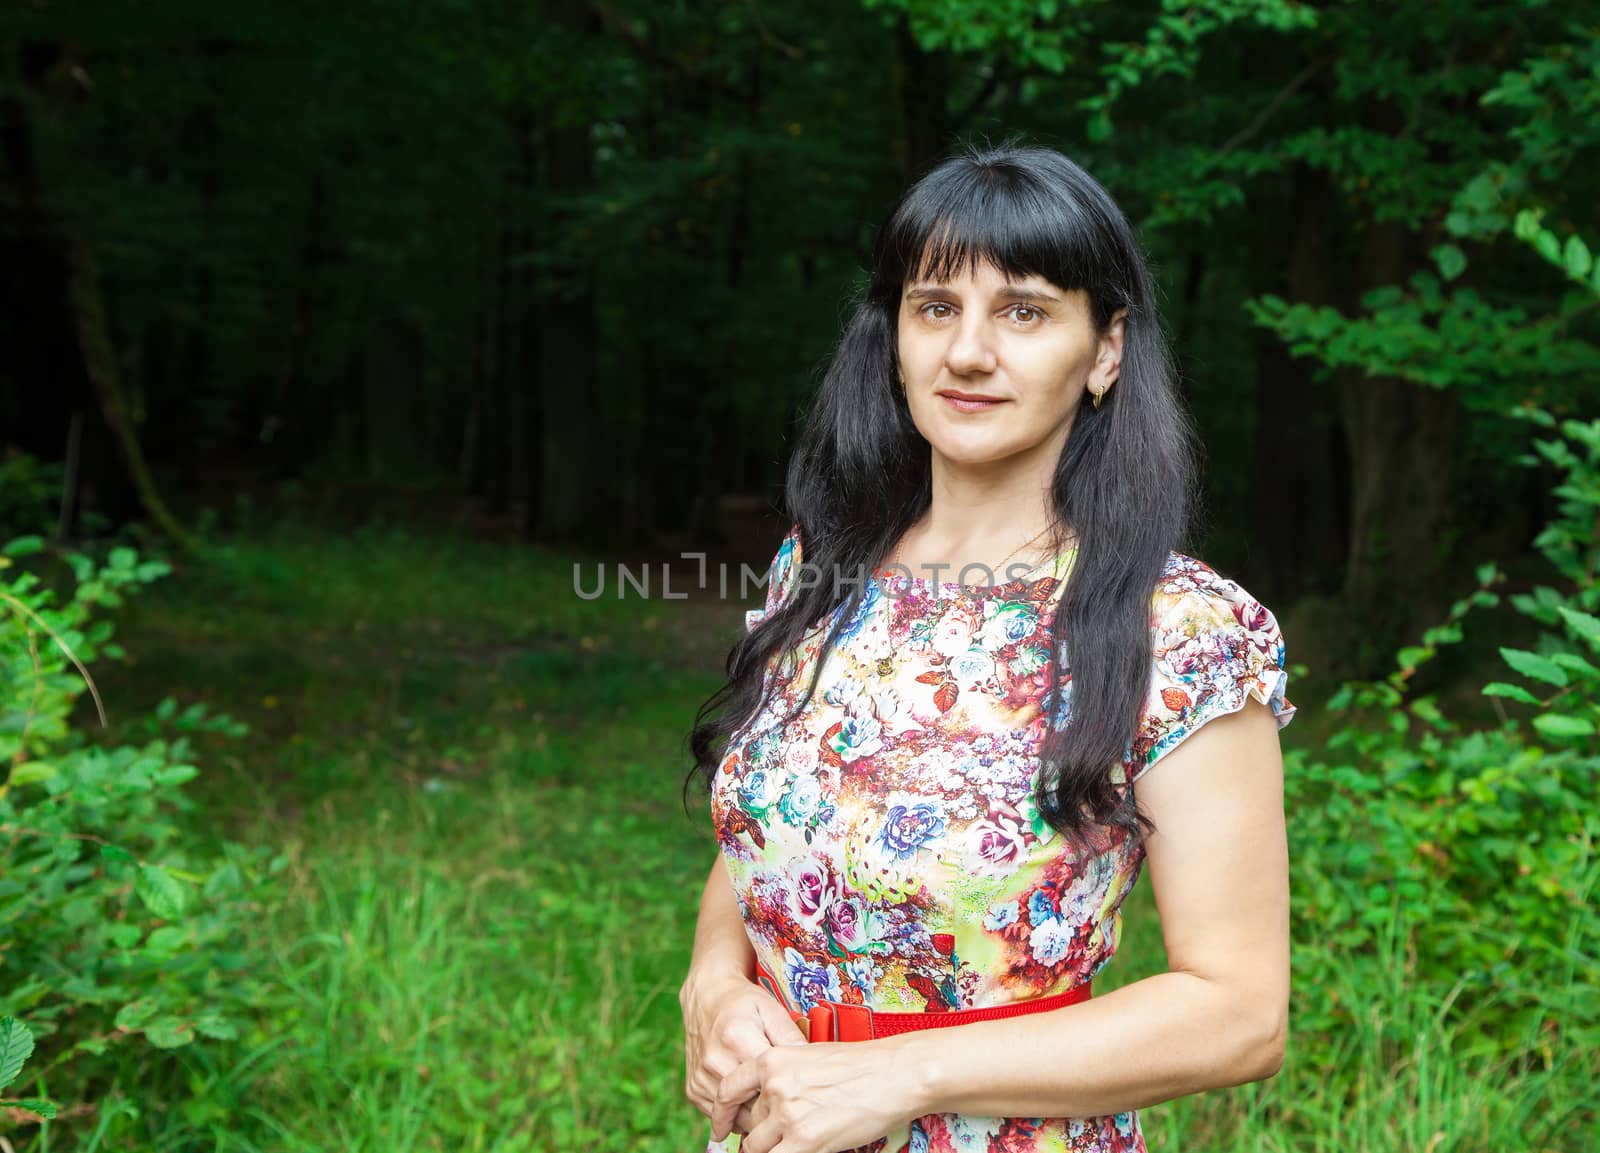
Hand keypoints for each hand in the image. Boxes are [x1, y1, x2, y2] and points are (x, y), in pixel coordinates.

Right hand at [681, 965, 807, 1133]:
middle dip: (772, 1111)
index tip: (797, 1094)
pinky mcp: (693, 1089)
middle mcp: (714, 1061)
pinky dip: (736, 1114)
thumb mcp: (773, 1011)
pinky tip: (748, 1099)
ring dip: (754, 1116)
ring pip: (736, 1118)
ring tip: (767, 1101)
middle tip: (786, 1102)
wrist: (706, 997)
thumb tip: (811, 1068)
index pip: (768, 1087)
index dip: (787, 1095)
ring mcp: (701, 1078)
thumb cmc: (744, 1004)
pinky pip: (719, 1116)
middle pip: (752, 1108)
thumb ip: (791, 1038)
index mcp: (737, 1039)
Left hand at [708, 1034, 925, 1152]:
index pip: (728, 1090)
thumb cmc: (860, 1065)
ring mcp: (788, 1116)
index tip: (720, 1127)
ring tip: (789, 1143)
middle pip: (747, 1123)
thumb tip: (767, 1102)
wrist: (893, 1074)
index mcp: (771, 1060)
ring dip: (768, 1150)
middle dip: (757, 1134)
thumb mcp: (810, 1056)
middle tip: (775, 1136)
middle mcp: (774, 1087)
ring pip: (756, 1147)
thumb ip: (783, 1077)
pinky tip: (801, 1150)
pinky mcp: (806, 1141)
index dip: (720, 1113)